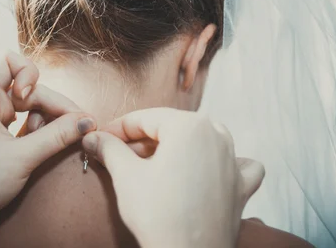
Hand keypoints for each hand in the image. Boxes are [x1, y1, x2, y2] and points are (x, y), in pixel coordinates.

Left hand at [0, 51, 96, 233]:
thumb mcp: (23, 159)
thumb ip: (58, 136)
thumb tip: (87, 121)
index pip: (7, 59)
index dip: (27, 72)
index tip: (31, 100)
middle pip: (29, 86)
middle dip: (52, 105)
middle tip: (76, 126)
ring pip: (30, 103)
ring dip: (46, 119)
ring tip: (54, 141)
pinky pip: (23, 118)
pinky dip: (37, 129)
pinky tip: (43, 145)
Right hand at [82, 108, 263, 247]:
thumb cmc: (160, 216)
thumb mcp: (126, 176)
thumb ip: (109, 148)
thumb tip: (94, 137)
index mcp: (189, 125)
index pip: (145, 118)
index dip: (118, 127)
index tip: (101, 138)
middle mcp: (216, 134)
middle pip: (171, 128)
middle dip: (142, 140)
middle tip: (118, 156)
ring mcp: (232, 159)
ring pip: (200, 139)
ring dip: (175, 148)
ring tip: (151, 166)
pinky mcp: (241, 184)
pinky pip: (235, 162)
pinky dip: (219, 163)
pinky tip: (206, 171)